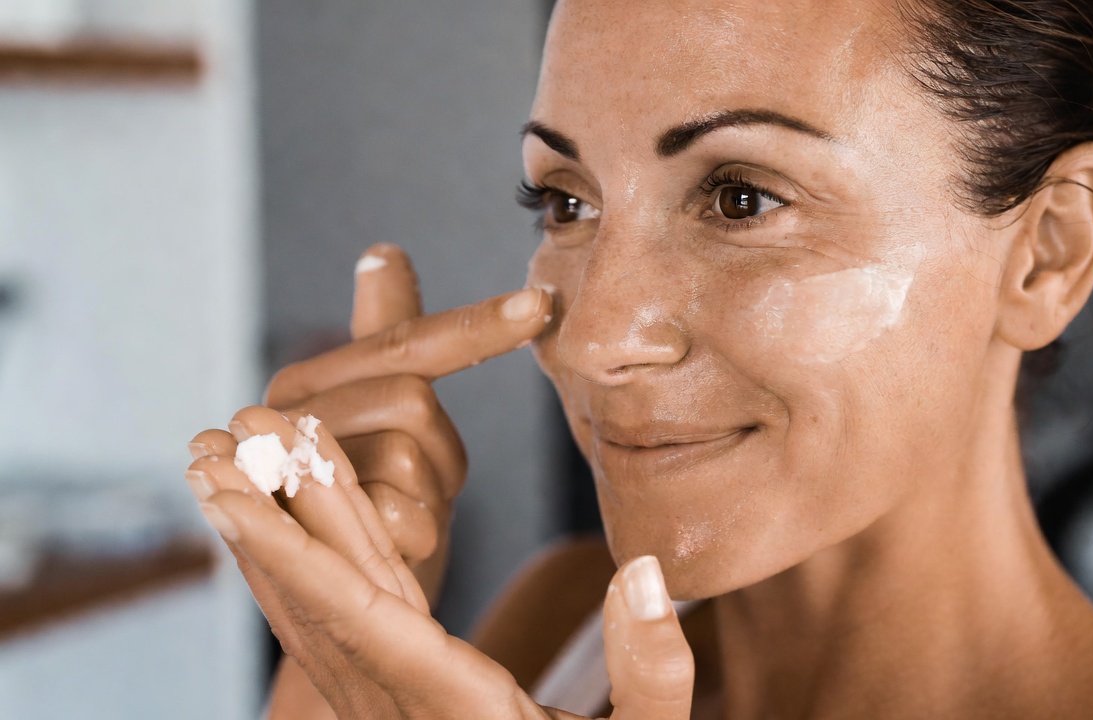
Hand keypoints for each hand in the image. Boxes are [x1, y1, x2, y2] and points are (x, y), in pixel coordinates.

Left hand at [187, 414, 695, 719]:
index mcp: (452, 706)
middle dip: (262, 510)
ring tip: (227, 456)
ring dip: (270, 526)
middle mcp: (399, 701)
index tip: (232, 489)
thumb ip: (652, 672)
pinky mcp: (395, 690)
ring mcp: (387, 698)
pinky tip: (287, 513)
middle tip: (214, 435)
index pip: (359, 613)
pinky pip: (341, 614)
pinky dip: (308, 557)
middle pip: (320, 593)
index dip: (290, 546)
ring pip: (318, 600)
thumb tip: (645, 573)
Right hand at [191, 243, 551, 603]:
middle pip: (412, 400)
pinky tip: (396, 546)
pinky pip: (405, 517)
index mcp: (305, 384)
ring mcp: (280, 473)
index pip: (406, 343)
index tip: (542, 302)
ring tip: (398, 517)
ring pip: (410, 457)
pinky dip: (417, 534)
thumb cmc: (379, 500)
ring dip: (427, 497)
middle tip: (416, 488)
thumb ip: (388, 336)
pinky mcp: (301, 534)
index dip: (478, 325)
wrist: (343, 606)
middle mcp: (278, 417)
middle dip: (436, 451)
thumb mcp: (389, 419)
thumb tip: (383, 251)